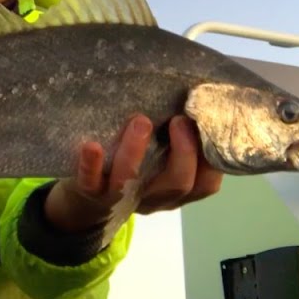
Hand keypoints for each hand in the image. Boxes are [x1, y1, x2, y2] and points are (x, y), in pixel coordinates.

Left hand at [44, 114, 224, 232]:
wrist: (87, 197)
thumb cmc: (132, 165)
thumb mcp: (160, 157)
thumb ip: (176, 139)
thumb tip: (196, 100)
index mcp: (175, 190)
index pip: (205, 183)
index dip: (211, 159)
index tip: (206, 125)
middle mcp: (153, 197)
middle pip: (178, 184)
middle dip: (184, 152)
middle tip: (179, 120)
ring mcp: (121, 197)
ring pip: (132, 181)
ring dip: (137, 150)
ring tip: (140, 121)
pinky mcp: (90, 192)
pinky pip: (91, 182)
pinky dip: (92, 164)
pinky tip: (93, 145)